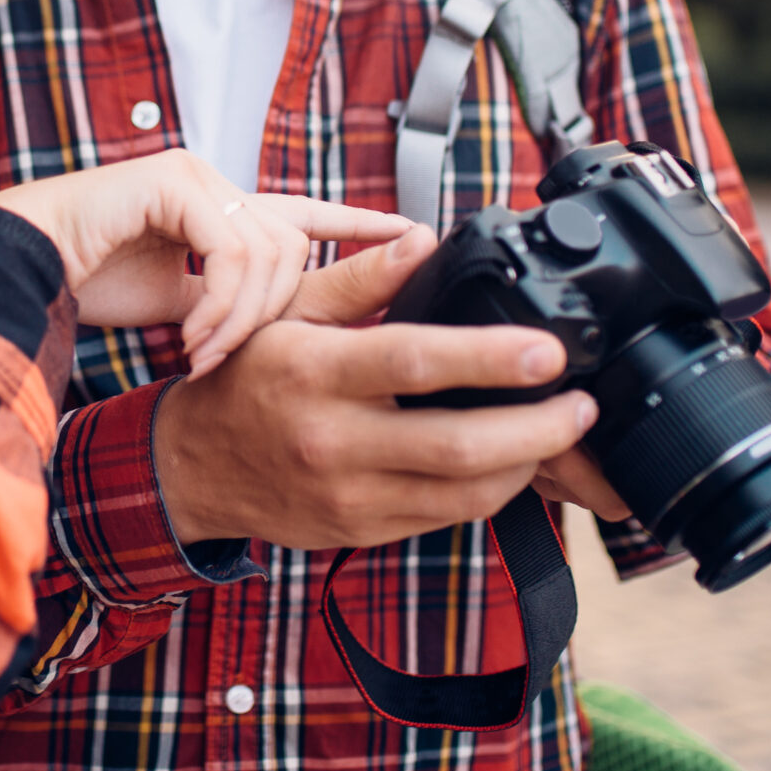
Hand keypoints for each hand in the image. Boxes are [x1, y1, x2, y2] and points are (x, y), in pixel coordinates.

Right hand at [0, 150, 410, 377]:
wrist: (24, 265)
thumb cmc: (87, 278)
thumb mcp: (180, 304)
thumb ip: (232, 304)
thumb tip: (284, 332)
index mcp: (220, 209)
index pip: (306, 212)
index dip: (360, 223)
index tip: (412, 235)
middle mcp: (215, 184)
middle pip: (293, 246)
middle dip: (271, 313)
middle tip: (222, 358)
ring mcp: (197, 176)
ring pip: (269, 251)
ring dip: (240, 319)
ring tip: (201, 353)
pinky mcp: (175, 182)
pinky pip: (228, 249)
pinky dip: (217, 305)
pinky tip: (190, 338)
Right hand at [154, 225, 622, 548]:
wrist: (190, 467)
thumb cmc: (243, 378)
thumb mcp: (285, 314)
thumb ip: (358, 281)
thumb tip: (422, 240)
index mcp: (314, 373)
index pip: (415, 364)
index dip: (490, 359)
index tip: (547, 351)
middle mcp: (332, 441)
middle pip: (457, 447)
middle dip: (537, 428)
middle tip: (581, 405)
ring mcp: (348, 496)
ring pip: (463, 495)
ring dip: (525, 464)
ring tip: (558, 430)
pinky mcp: (361, 531)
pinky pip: (443, 518)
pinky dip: (488, 490)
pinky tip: (509, 460)